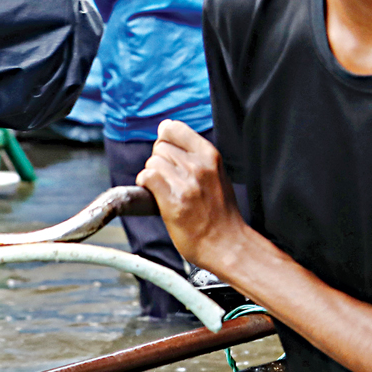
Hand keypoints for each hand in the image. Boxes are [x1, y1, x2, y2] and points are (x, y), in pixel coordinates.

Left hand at [136, 120, 246, 276]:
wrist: (227, 243)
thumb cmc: (221, 213)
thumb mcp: (218, 175)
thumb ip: (196, 156)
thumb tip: (167, 134)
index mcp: (210, 156)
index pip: (173, 128)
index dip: (164, 138)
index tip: (166, 151)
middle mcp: (199, 166)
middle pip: (160, 146)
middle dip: (159, 160)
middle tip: (169, 178)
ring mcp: (186, 183)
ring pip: (152, 162)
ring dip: (152, 175)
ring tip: (165, 189)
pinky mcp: (173, 200)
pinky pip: (147, 177)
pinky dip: (145, 184)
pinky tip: (154, 194)